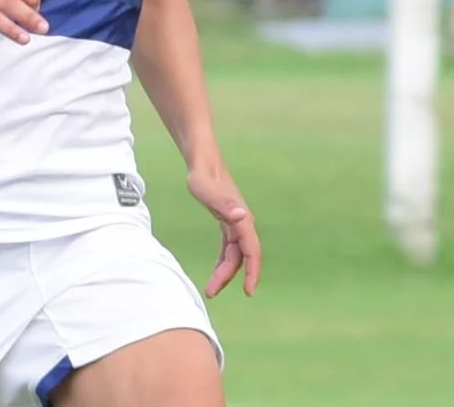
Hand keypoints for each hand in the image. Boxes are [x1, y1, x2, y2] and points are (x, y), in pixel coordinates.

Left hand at [187, 164, 261, 297]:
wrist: (203, 160)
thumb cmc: (202, 174)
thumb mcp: (205, 189)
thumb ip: (222, 203)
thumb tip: (242, 216)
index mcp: (241, 219)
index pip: (251, 252)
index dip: (251, 272)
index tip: (247, 291)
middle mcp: (242, 223)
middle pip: (240, 257)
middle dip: (229, 277)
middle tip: (211, 293)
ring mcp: (236, 223)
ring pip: (235, 254)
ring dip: (226, 272)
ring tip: (211, 288)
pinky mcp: (227, 221)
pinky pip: (230, 247)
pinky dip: (225, 260)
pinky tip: (218, 271)